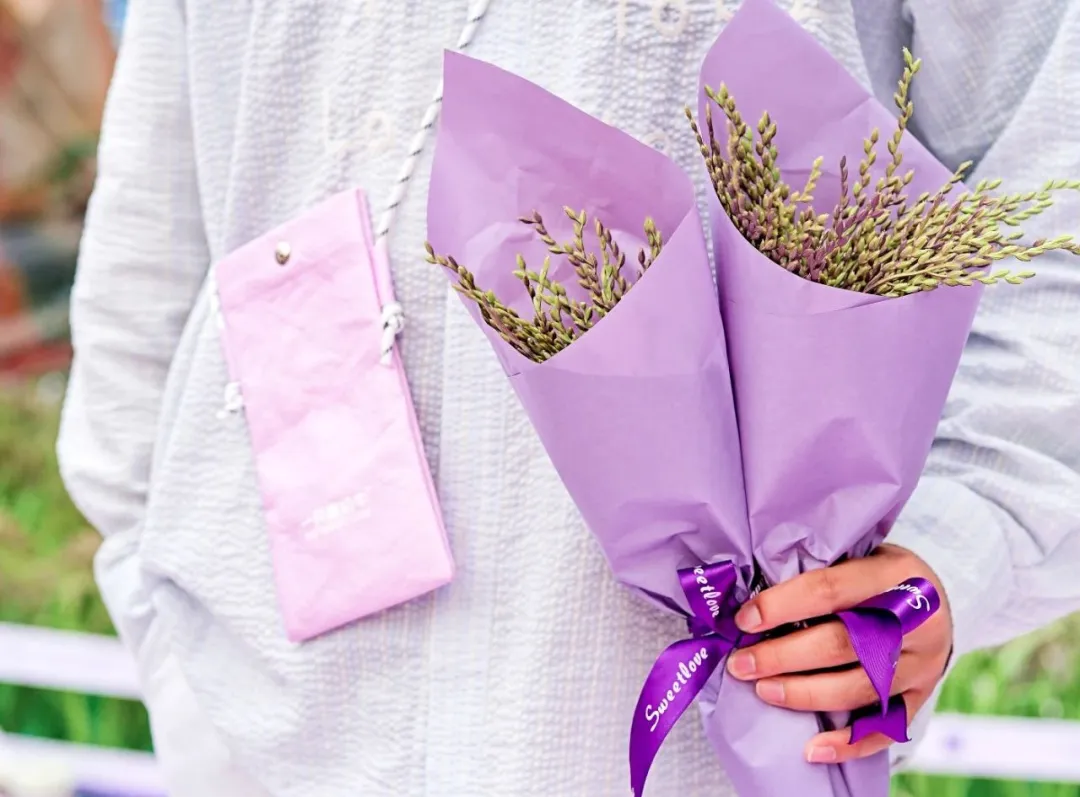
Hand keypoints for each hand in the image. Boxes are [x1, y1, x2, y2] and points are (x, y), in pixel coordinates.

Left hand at [725, 544, 952, 763]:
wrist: (936, 599)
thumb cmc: (879, 574)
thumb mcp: (858, 555)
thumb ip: (818, 572)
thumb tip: (754, 601)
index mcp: (894, 575)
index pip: (828, 590)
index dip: (782, 607)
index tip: (744, 621)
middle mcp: (915, 620)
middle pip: (840, 644)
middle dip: (782, 657)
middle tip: (742, 664)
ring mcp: (922, 662)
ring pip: (858, 688)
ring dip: (804, 695)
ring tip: (764, 691)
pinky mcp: (923, 695)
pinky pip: (886, 727)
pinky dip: (849, 743)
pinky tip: (812, 749)